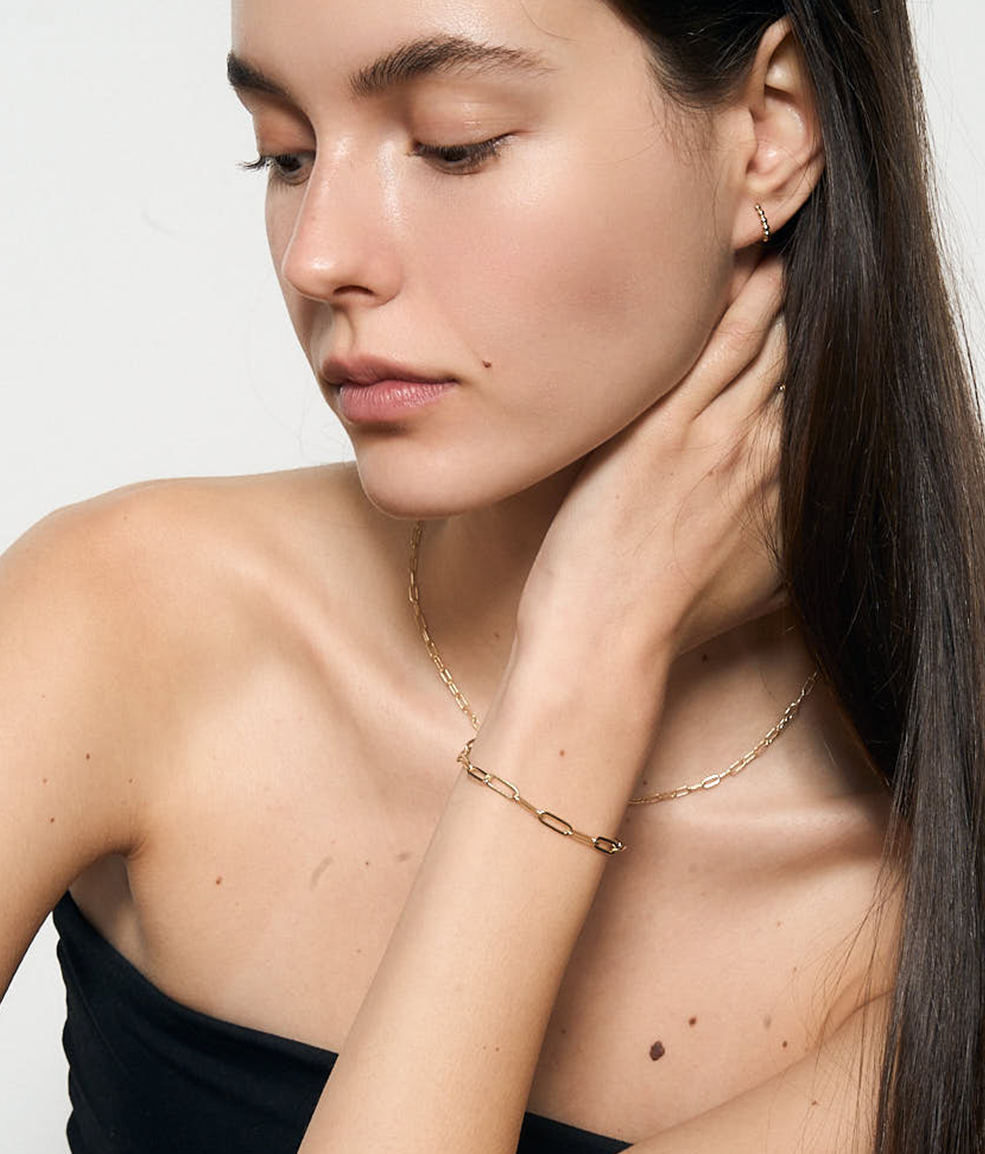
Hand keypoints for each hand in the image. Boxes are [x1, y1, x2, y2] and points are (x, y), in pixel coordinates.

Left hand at [516, 256, 787, 662]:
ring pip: (770, 341)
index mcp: (790, 494)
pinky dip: (740, 296)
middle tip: (816, 251)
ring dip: (783, 285)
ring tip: (787, 232)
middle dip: (812, 308)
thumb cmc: (664, 620)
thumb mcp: (751, 587)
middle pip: (805, 361)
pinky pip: (717, 344)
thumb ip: (776, 540)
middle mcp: (768, 459)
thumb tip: (785, 522)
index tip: (826, 323)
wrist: (611, 638)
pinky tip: (754, 255)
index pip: (822, 404)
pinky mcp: (668, 429)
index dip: (826, 354)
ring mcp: (720, 439)